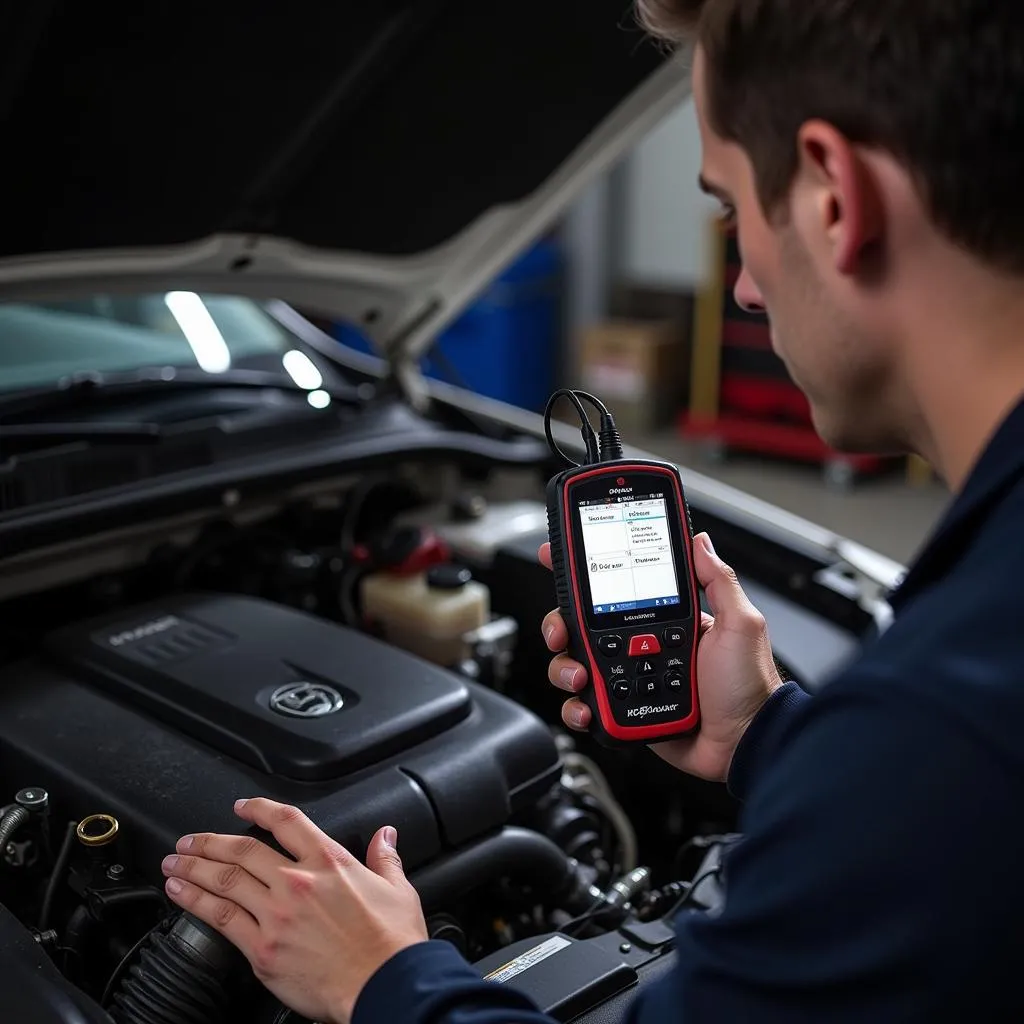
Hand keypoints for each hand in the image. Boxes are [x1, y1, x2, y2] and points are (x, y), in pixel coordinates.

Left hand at [161, 798, 428, 1023]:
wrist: (384, 985)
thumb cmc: (391, 944)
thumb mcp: (398, 890)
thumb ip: (385, 858)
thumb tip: (386, 835)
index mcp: (329, 862)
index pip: (286, 821)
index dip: (259, 808)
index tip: (241, 806)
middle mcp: (298, 881)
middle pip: (243, 850)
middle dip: (210, 842)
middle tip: (189, 841)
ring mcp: (277, 915)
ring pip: (224, 880)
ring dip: (194, 868)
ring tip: (175, 863)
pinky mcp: (263, 950)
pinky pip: (221, 919)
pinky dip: (196, 902)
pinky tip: (181, 894)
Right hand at [540, 531, 782, 782]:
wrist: (745, 743)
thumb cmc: (748, 686)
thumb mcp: (740, 624)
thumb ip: (718, 581)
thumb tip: (699, 541)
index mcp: (662, 621)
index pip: (615, 591)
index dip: (584, 578)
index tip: (558, 562)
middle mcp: (640, 647)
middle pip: (581, 627)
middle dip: (560, 626)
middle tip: (561, 633)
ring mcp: (629, 678)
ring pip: (574, 664)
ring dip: (565, 668)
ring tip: (580, 677)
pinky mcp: (623, 711)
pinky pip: (585, 705)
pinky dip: (576, 706)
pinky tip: (586, 707)